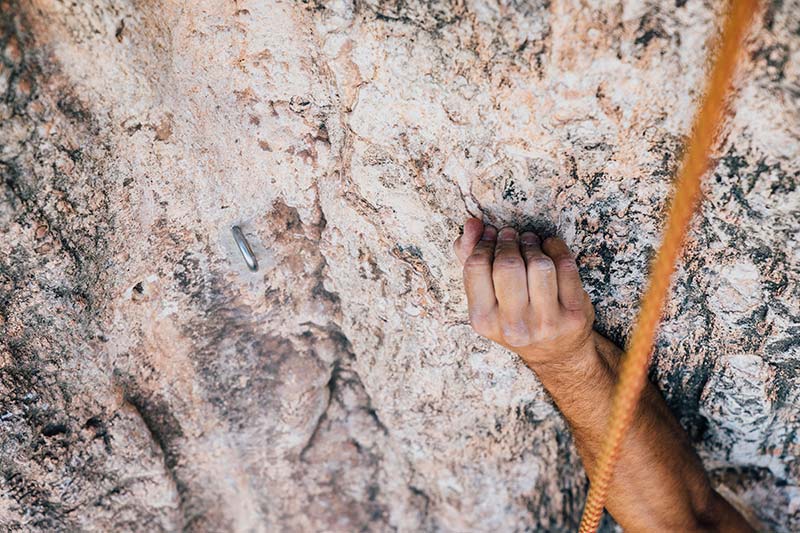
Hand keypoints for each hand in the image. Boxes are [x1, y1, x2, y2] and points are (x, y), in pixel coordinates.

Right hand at [453, 218, 594, 368]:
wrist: (555, 352)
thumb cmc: (514, 316)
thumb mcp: (486, 297)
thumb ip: (470, 258)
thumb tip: (471, 224)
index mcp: (483, 321)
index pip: (476, 267)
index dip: (484, 243)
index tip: (491, 235)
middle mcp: (513, 326)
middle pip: (508, 265)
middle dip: (509, 241)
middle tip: (511, 236)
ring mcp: (546, 322)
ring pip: (539, 264)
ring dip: (533, 244)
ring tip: (530, 242)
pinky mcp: (573, 315)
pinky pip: (566, 267)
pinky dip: (557, 248)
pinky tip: (550, 248)